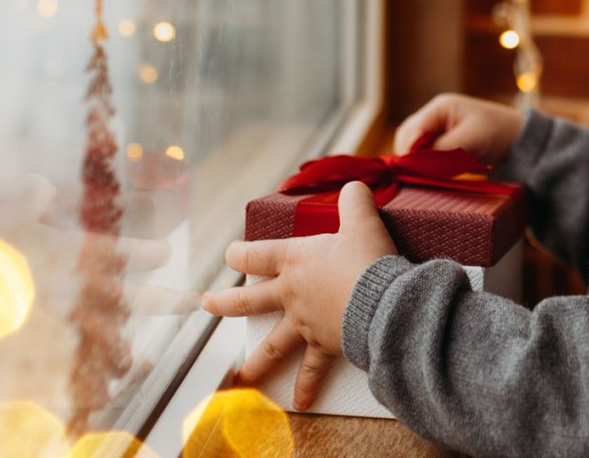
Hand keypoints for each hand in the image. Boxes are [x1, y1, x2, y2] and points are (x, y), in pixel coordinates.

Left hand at [200, 181, 396, 409]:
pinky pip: (311, 369)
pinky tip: (300, 401)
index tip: (230, 256)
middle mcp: (292, 293)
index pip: (256, 255)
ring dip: (257, 360)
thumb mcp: (363, 221)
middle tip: (206, 306)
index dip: (239, 254)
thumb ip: (354, 202)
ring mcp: (304, 323)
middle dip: (225, 304)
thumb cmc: (367, 259)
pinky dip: (306, 385)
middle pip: (250, 300)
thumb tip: (353, 187)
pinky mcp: (323, 345)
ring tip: (243, 374)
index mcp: (295, 260)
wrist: (382, 303)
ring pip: (272, 343)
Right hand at [394, 93, 524, 167]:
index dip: (408, 152)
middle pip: (408, 138)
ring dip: (417, 162)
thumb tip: (414, 163)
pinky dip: (426, 165)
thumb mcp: (470, 140)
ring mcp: (438, 129)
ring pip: (414, 148)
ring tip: (425, 177)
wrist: (519, 139)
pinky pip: (426, 155)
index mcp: (440, 107)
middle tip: (416, 176)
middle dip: (409, 157)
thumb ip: (441, 150)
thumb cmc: (498, 133)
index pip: (411, 130)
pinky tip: (433, 176)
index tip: (410, 171)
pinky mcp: (443, 142)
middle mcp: (435, 116)